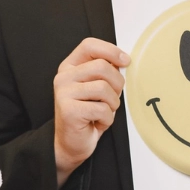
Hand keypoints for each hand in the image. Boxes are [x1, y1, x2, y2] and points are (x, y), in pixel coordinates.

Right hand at [54, 38, 129, 186]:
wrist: (70, 144)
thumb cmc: (87, 115)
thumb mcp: (95, 89)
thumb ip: (104, 72)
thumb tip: (123, 61)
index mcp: (69, 67)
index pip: (89, 45)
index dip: (110, 50)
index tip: (125, 61)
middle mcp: (63, 77)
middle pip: (101, 66)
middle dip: (117, 83)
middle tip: (114, 97)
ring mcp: (63, 93)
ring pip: (104, 88)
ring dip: (112, 103)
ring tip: (104, 111)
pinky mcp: (69, 110)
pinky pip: (102, 109)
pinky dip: (107, 118)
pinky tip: (98, 122)